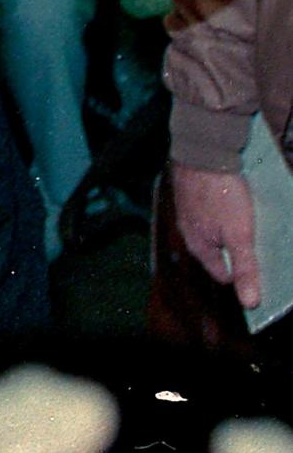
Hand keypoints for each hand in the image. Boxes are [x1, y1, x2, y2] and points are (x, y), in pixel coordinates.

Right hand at [170, 161, 259, 308]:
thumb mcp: (240, 234)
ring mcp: (188, 210)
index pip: (223, 274)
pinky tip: (236, 201)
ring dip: (230, 229)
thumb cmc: (220, 193)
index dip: (243, 274)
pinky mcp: (192, 192)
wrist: (202, 149)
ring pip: (214, 229)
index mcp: (199, 246)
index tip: (262, 268)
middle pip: (218, 251)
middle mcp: (189, 231)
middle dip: (238, 250)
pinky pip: (210, 210)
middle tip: (259, 241)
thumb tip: (250, 303)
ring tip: (250, 220)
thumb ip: (245, 267)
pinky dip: (223, 211)